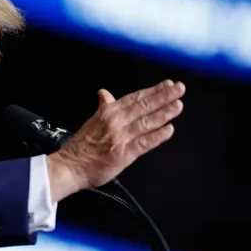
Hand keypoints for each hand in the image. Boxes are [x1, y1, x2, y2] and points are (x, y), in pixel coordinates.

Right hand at [47, 80, 184, 200]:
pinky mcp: (124, 153)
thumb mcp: (92, 120)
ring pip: (147, 122)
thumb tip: (104, 93)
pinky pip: (144, 142)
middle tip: (179, 88)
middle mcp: (115, 121)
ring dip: (164, 113)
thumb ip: (103, 106)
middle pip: (144, 106)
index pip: (135, 97)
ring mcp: (120, 137)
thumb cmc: (81, 146)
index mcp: (108, 112)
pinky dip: (158, 135)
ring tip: (178, 105)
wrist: (71, 166)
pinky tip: (169, 129)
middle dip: (164, 96)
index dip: (153, 90)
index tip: (168, 84)